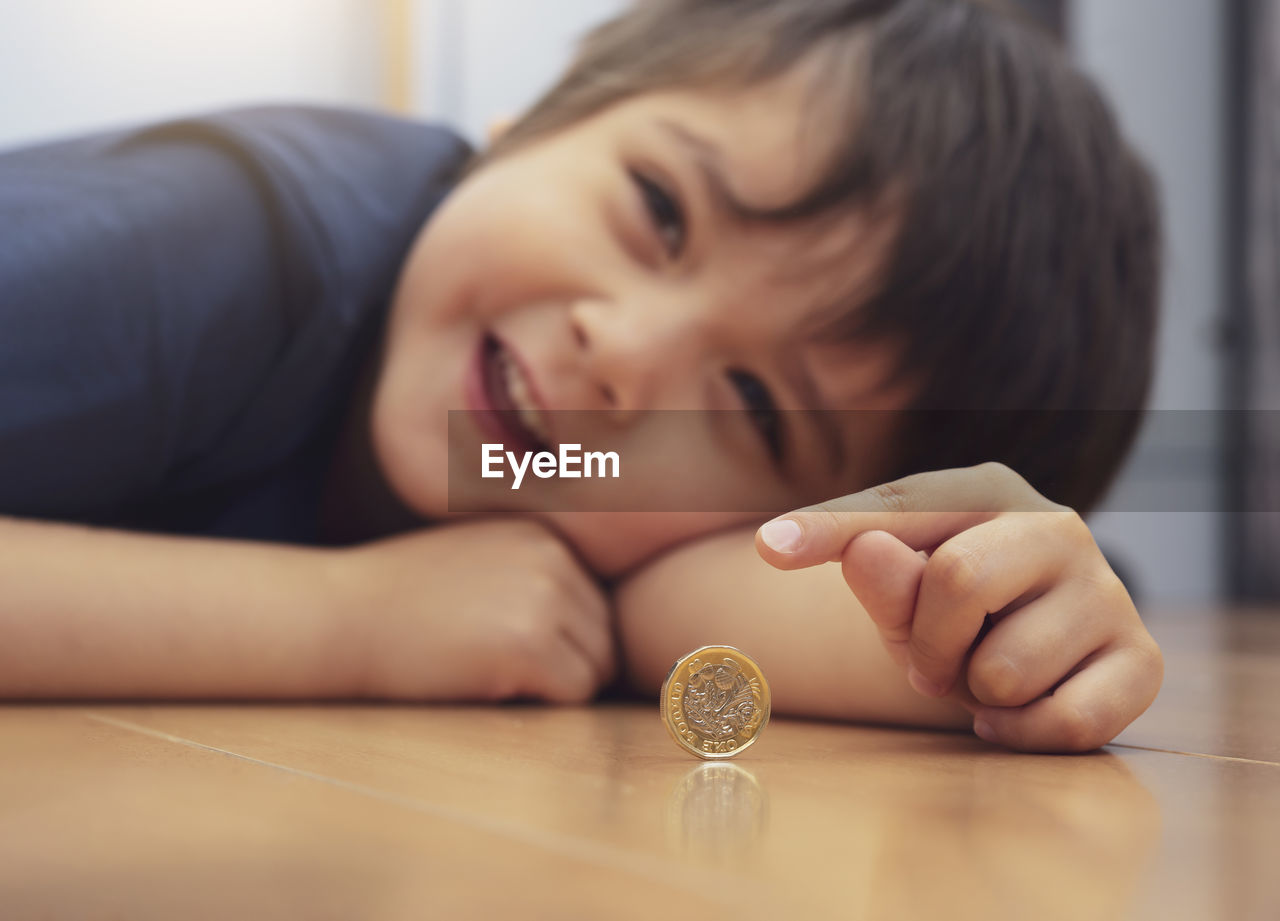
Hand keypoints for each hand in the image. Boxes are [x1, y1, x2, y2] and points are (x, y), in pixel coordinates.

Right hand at [334, 518, 614, 702]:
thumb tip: (601, 624)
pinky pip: (575, 693)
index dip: (562, 639)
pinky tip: (489, 683)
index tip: (506, 642)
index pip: (597, 605)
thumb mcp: (481, 558)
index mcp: (545, 534)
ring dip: (555, 685)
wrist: (340, 617)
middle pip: (605, 636)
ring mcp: (544, 598)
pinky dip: (542, 704)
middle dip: (566, 663)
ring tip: (492, 670)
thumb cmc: (402, 600)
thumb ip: (537, 575)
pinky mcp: (528, 644)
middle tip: (498, 664)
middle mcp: (553, 557)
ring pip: (597, 668)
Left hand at [754, 463, 1162, 752]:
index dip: (827, 530)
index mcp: (986, 489)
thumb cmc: (953, 608)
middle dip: (927, 644)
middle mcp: (1057, 525)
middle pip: (958, 581)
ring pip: (1006, 669)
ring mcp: (1108, 590)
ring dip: (976, 693)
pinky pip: (1064, 721)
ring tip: (987, 671)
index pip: (898, 509)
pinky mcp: (1141, 658)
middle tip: (934, 660)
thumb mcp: (898, 590)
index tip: (767, 549)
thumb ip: (875, 568)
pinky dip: (1021, 732)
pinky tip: (1017, 711)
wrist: (1035, 644)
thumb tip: (864, 551)